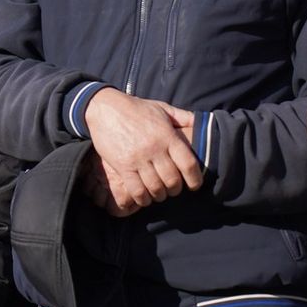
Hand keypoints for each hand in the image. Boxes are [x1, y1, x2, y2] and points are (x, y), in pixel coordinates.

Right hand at [80, 88, 202, 214]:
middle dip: (175, 189)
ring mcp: (138, 158)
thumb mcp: (162, 107)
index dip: (195, 179)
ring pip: (156, 189)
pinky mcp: (122, 166)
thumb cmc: (136, 108)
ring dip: (159, 196)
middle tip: (172, 188)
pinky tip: (144, 196)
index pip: (189, 164)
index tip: (194, 185)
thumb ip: (183, 116)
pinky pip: (137, 191)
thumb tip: (202, 122)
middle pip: (173, 180)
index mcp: (167, 135)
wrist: (104, 107)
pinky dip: (143, 198)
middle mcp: (154, 148)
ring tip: (158, 193)